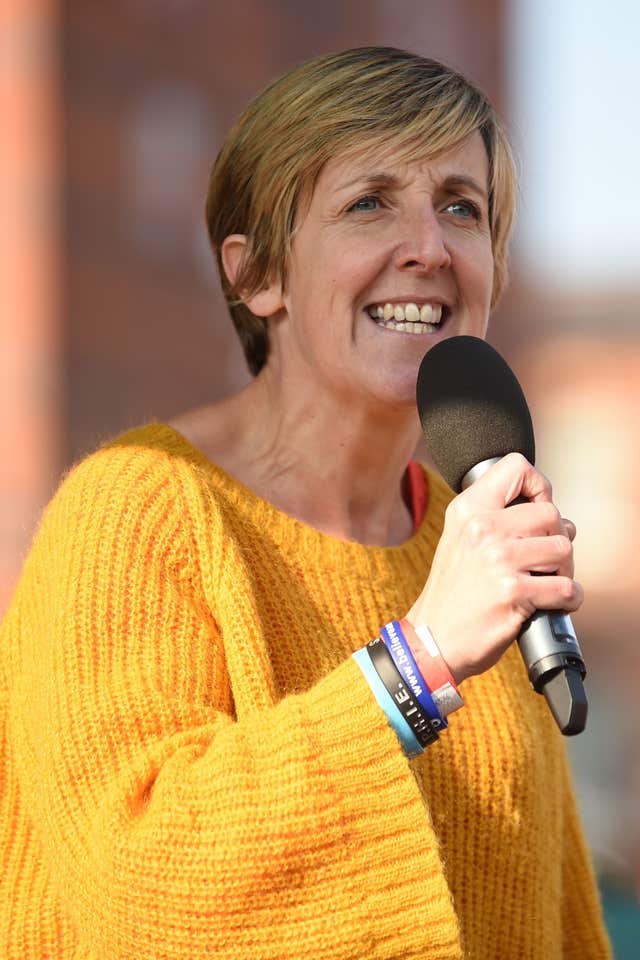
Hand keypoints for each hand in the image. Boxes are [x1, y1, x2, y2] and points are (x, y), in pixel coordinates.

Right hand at [405, 453, 581, 685]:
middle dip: (556, 538)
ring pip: (564, 549)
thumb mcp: (459, 538)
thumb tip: (551, 512)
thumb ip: (495, 516)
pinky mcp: (514, 592)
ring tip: (544, 581)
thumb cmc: (453, 592)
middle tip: (542, 558)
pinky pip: (568, 588)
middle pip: (551, 513)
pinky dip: (569, 599)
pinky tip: (550, 603)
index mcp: (468, 510)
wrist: (433, 639)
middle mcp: (483, 529)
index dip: (539, 486)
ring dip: (563, 570)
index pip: (517, 467)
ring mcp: (499, 560)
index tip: (538, 507)